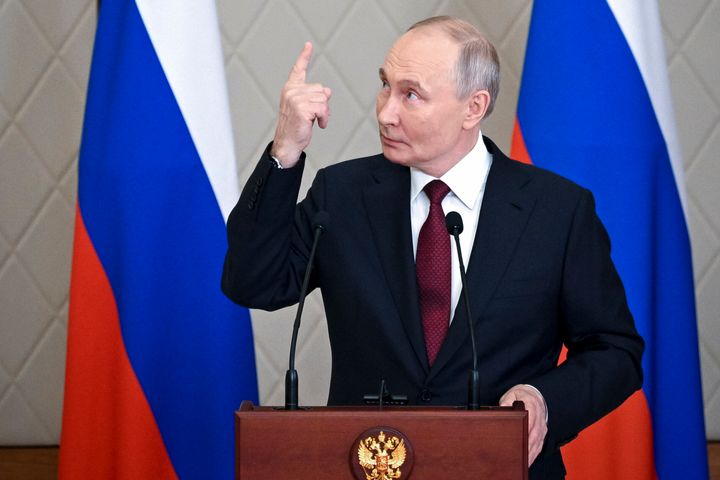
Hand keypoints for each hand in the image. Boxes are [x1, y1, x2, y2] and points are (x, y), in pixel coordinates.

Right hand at [271, 42, 331, 166]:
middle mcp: (291, 91)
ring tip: (316, 121)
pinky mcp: (302, 109)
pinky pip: (323, 109)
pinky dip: (324, 118)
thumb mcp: (306, 108)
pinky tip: (319, 125)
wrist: (287, 143)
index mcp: (290, 88)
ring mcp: (296, 99)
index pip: (298, 69)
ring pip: (324, 100)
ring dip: (324, 113)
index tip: (308, 45)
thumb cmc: (295, 127)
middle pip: (321, 89)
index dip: (304, 56)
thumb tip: (328, 91)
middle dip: (323, 104)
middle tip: (315, 116)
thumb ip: (314, 97)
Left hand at [499, 384, 547, 466]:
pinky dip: (534, 453)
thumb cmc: (521, 396)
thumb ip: (506, 401)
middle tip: (519, 456)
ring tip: (522, 462)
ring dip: (531, 453)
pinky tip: (528, 461)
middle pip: (534, 434)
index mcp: (532, 405)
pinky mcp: (542, 432)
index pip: (530, 419)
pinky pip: (539, 445)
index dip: (526, 430)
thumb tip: (502, 409)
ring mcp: (542, 425)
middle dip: (527, 446)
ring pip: (537, 441)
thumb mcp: (511, 394)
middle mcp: (539, 416)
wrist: (534, 395)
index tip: (521, 439)